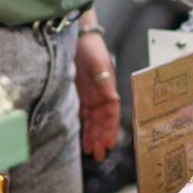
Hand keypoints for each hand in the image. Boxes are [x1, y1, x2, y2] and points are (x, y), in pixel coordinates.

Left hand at [75, 21, 120, 161]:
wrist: (79, 38)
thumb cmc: (92, 49)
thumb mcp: (99, 65)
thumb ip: (105, 83)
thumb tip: (113, 101)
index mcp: (108, 89)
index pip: (111, 114)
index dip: (110, 129)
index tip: (109, 144)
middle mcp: (101, 94)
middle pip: (102, 120)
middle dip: (101, 137)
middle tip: (99, 155)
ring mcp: (91, 95)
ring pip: (93, 120)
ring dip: (93, 134)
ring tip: (91, 151)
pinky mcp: (80, 93)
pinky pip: (83, 113)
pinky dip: (84, 125)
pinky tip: (82, 135)